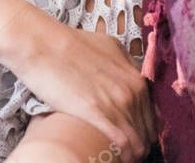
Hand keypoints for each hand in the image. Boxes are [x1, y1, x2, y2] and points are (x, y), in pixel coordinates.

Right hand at [0, 10, 155, 160]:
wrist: (42, 44)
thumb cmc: (67, 44)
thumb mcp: (107, 48)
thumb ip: (122, 66)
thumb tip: (126, 80)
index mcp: (136, 76)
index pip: (152, 117)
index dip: (142, 131)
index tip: (131, 138)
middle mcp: (133, 89)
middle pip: (148, 133)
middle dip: (137, 145)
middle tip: (120, 151)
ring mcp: (118, 102)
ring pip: (137, 144)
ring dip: (129, 154)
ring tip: (112, 157)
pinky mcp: (99, 113)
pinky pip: (123, 145)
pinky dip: (120, 155)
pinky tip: (109, 157)